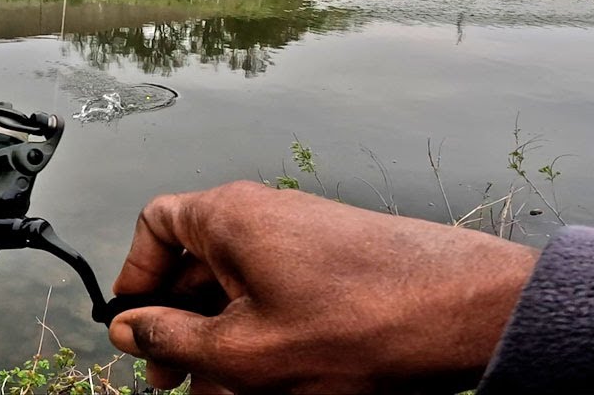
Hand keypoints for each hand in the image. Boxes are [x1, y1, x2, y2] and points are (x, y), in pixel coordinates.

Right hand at [108, 181, 538, 393]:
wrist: (466, 311)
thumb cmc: (358, 325)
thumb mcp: (243, 352)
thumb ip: (172, 340)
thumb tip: (126, 328)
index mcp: (229, 217)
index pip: (156, 225)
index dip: (135, 277)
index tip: (131, 328)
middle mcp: (262, 216)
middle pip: (195, 264)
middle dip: (178, 327)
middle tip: (170, 382)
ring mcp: (302, 237)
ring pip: (238, 290)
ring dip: (220, 343)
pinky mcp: (334, 263)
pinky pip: (277, 297)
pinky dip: (260, 337)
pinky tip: (265, 385)